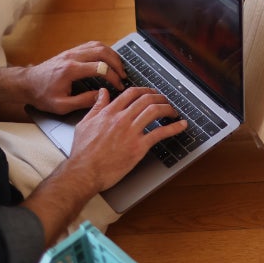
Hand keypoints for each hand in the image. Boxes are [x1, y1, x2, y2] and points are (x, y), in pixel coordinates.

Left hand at [19, 41, 127, 113]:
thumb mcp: (62, 106)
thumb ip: (83, 101)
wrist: (27, 83)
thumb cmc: (42, 95)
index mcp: (70, 70)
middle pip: (102, 51)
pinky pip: (92, 45)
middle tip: (123, 75)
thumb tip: (101, 95)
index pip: (100, 67)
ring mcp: (72, 51)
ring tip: (119, 67)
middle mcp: (72, 57)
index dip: (113, 77)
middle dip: (117, 63)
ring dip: (112, 55)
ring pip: (98, 45)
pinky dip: (104, 51)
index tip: (118, 85)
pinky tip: (108, 60)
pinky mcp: (71, 51)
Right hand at [65, 87, 188, 191]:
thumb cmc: (83, 152)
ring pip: (154, 111)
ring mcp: (131, 132)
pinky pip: (160, 133)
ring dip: (167, 108)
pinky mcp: (138, 147)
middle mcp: (122, 119)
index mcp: (109, 112)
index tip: (151, 92)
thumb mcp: (85, 124)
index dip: (145, 90)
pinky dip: (174, 127)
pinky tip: (181, 125)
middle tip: (164, 100)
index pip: (131, 93)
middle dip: (159, 97)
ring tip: (172, 111)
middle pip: (146, 99)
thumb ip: (96, 106)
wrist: (84, 172)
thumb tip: (102, 93)